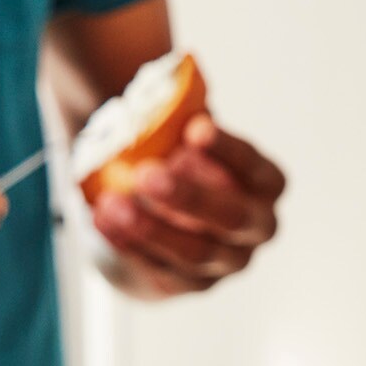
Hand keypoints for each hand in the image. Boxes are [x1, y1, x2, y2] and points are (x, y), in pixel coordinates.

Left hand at [88, 117, 285, 298]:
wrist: (152, 207)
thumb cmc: (174, 155)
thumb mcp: (182, 130)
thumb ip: (182, 111)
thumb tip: (167, 81)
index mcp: (264, 184)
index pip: (255, 169)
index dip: (228, 151)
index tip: (195, 128)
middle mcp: (255, 226)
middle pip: (232, 218)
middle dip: (191, 197)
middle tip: (148, 173)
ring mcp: (224, 261)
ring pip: (196, 253)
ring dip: (152, 228)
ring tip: (112, 204)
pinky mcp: (187, 283)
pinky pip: (161, 271)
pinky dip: (129, 246)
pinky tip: (102, 219)